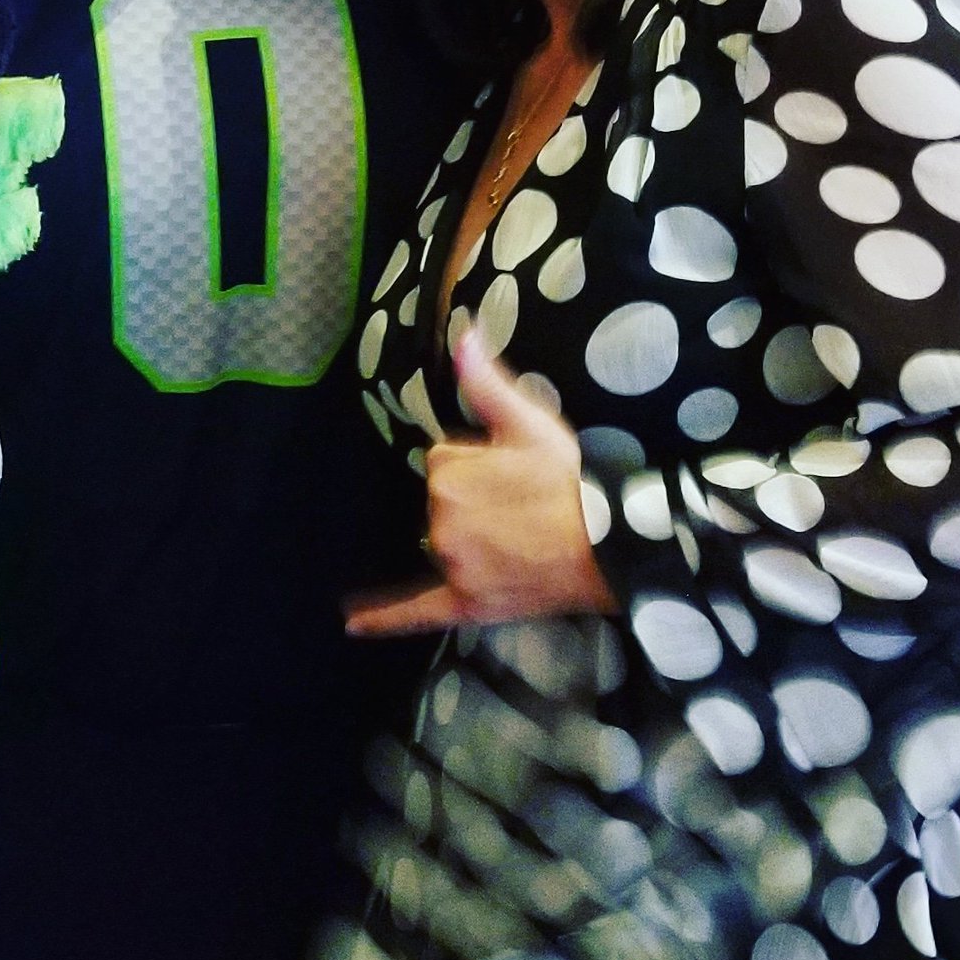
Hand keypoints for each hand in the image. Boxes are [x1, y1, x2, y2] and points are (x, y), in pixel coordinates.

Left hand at [346, 330, 617, 634]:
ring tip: (518, 538)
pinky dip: (383, 618)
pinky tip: (350, 624)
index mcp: (447, 474)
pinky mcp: (467, 602)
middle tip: (523, 507)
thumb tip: (462, 334)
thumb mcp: (529, 422)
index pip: (443, 461)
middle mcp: (441, 522)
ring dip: (467, 537)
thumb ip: (486, 382)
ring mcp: (453, 566)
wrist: (609, 544)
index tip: (513, 471)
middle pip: (441, 502)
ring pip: (443, 541)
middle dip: (474, 499)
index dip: (479, 462)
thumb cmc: (569, 479)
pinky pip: (416, 611)